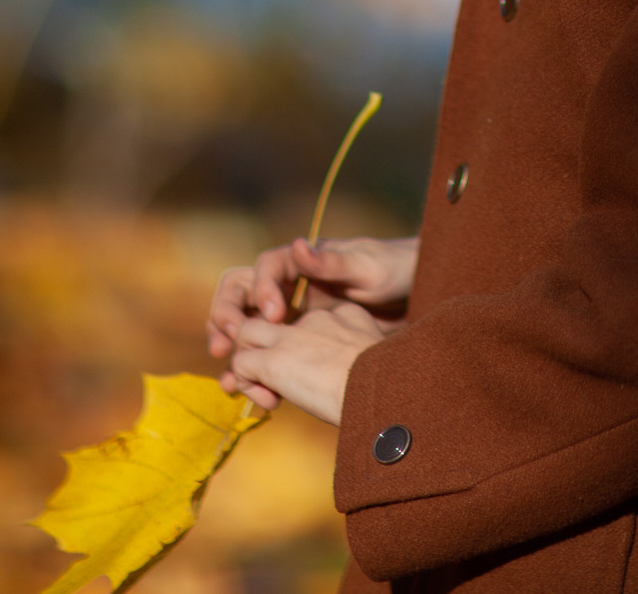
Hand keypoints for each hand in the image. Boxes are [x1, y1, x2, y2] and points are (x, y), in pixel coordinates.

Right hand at [208, 236, 415, 359]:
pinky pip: (265, 351)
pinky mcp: (296, 337)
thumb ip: (333, 262)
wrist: (413, 295)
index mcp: (302, 261)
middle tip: (224, 344)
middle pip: (241, 292)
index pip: (266, 267)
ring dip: (231, 347)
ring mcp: (290, 311)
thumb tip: (299, 246)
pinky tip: (248, 392)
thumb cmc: (391, 272)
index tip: (274, 315)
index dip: (262, 289)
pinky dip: (252, 369)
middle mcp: (290, 284)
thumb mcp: (367, 268)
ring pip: (246, 324)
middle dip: (227, 316)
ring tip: (227, 376)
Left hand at [218, 298, 387, 423]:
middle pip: (272, 320)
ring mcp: (292, 336)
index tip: (309, 375)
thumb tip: (355, 371)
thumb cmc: (390, 383)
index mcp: (342, 314)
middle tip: (273, 379)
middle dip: (264, 347)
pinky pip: (240, 364)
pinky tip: (271, 401)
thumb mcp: (378, 354)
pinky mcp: (275, 360)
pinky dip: (246, 384)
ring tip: (267, 390)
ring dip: (249, 362)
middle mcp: (314, 318)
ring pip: (246, 333)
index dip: (298, 347)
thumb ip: (360, 351)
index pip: (304, 320)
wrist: (386, 390)